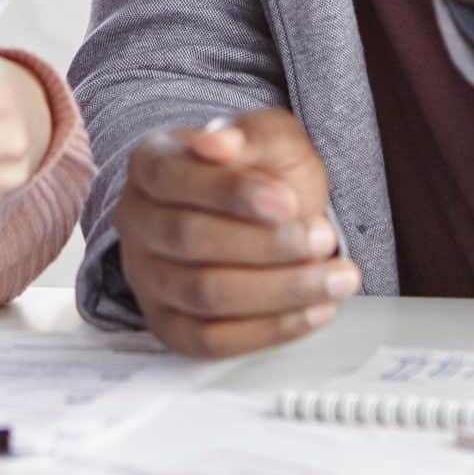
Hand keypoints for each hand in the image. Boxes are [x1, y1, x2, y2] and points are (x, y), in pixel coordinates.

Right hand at [115, 108, 357, 358]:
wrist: (264, 217)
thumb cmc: (262, 174)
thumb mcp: (269, 139)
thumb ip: (252, 134)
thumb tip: (219, 143)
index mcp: (148, 164)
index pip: (172, 177)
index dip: (229, 192)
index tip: (285, 200)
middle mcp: (136, 221)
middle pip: (187, 239)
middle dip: (264, 243)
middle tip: (324, 238)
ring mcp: (146, 278)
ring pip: (203, 294)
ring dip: (279, 289)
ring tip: (336, 278)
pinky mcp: (168, 325)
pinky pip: (212, 340)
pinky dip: (269, 329)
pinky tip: (315, 310)